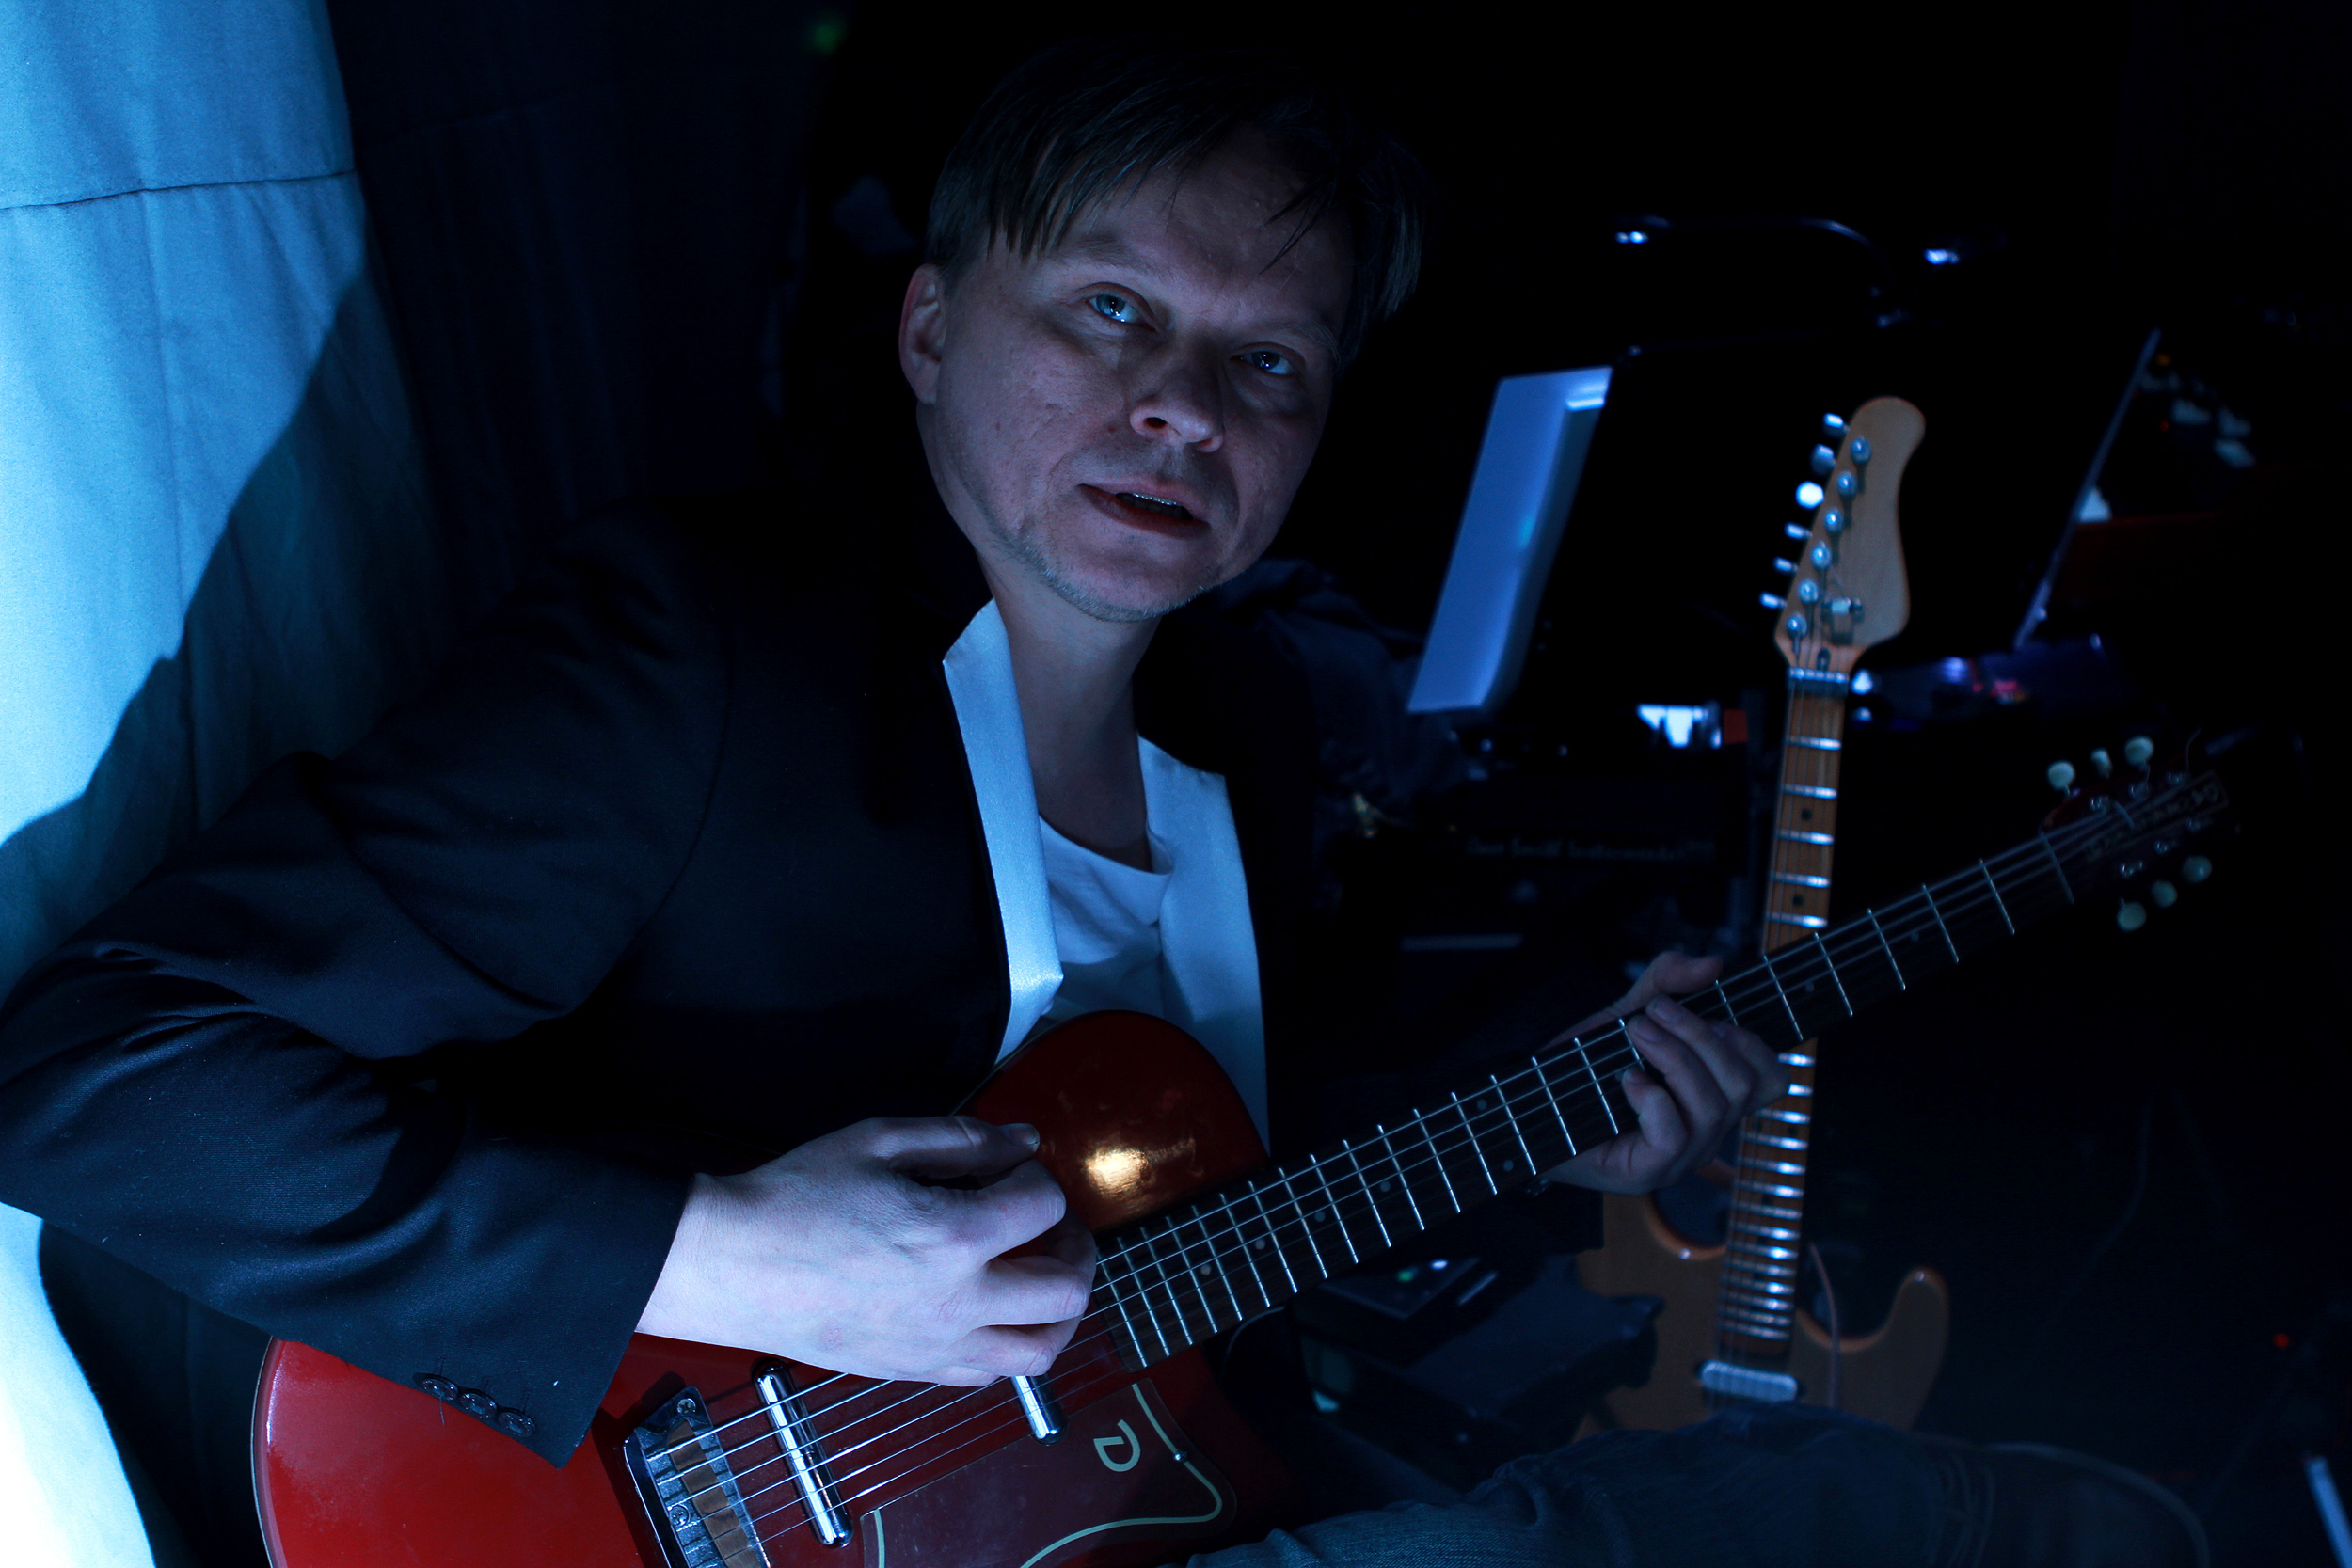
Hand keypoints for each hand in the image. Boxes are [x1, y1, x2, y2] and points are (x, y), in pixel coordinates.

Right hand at [636, 1116, 1095, 1384]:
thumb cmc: (795, 1197)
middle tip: (1052, 1224)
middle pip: (1067, 1290)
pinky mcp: (915, 1372)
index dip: (1036, 1174)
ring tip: (1039, 1274)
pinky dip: (1012, 1343)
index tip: (1008, 1166)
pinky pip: (993, 1375)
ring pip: (1042, 1350)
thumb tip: (1024, 1141)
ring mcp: (939, 1347)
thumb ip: (962, 1138)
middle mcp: (959, 1303)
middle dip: (1076, 1246)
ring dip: (1058, 1309)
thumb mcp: (880, 1141)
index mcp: (954, 1237)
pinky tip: (992, 1309)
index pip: (1043, 1204)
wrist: (730, 1265)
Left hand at [1544, 951, 1787, 1194]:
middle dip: (1699, 1036)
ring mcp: (1682, 1157)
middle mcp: (1708, 1131)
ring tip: (1636, 1032)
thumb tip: (1712, 963)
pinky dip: (1653, 1099)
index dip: (1753, 1044)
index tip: (1712, 1015)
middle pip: (1741, 1084)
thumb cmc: (1587, 1070)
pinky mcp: (1649, 1170)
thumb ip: (1666, 982)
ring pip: (1712, 1107)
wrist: (1533, 1110)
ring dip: (1674, 1057)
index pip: (1772, 1080)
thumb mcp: (1627, 1013)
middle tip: (1653, 1012)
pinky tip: (1627, 1080)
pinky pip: (1674, 1135)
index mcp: (1714, 1098)